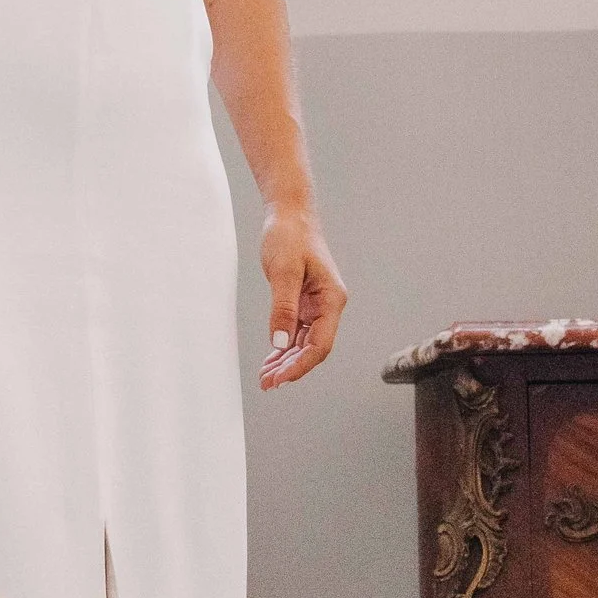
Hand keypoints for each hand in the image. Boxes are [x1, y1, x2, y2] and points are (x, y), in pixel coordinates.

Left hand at [258, 210, 345, 389]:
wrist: (289, 214)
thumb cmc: (290, 236)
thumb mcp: (284, 272)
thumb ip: (283, 308)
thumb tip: (280, 342)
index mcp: (332, 299)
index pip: (320, 344)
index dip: (300, 365)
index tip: (280, 378)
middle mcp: (328, 305)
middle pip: (312, 348)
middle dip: (291, 368)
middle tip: (267, 383)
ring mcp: (316, 306)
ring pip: (303, 343)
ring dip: (285, 361)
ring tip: (265, 378)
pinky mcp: (303, 303)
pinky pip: (295, 332)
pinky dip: (282, 347)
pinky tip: (270, 360)